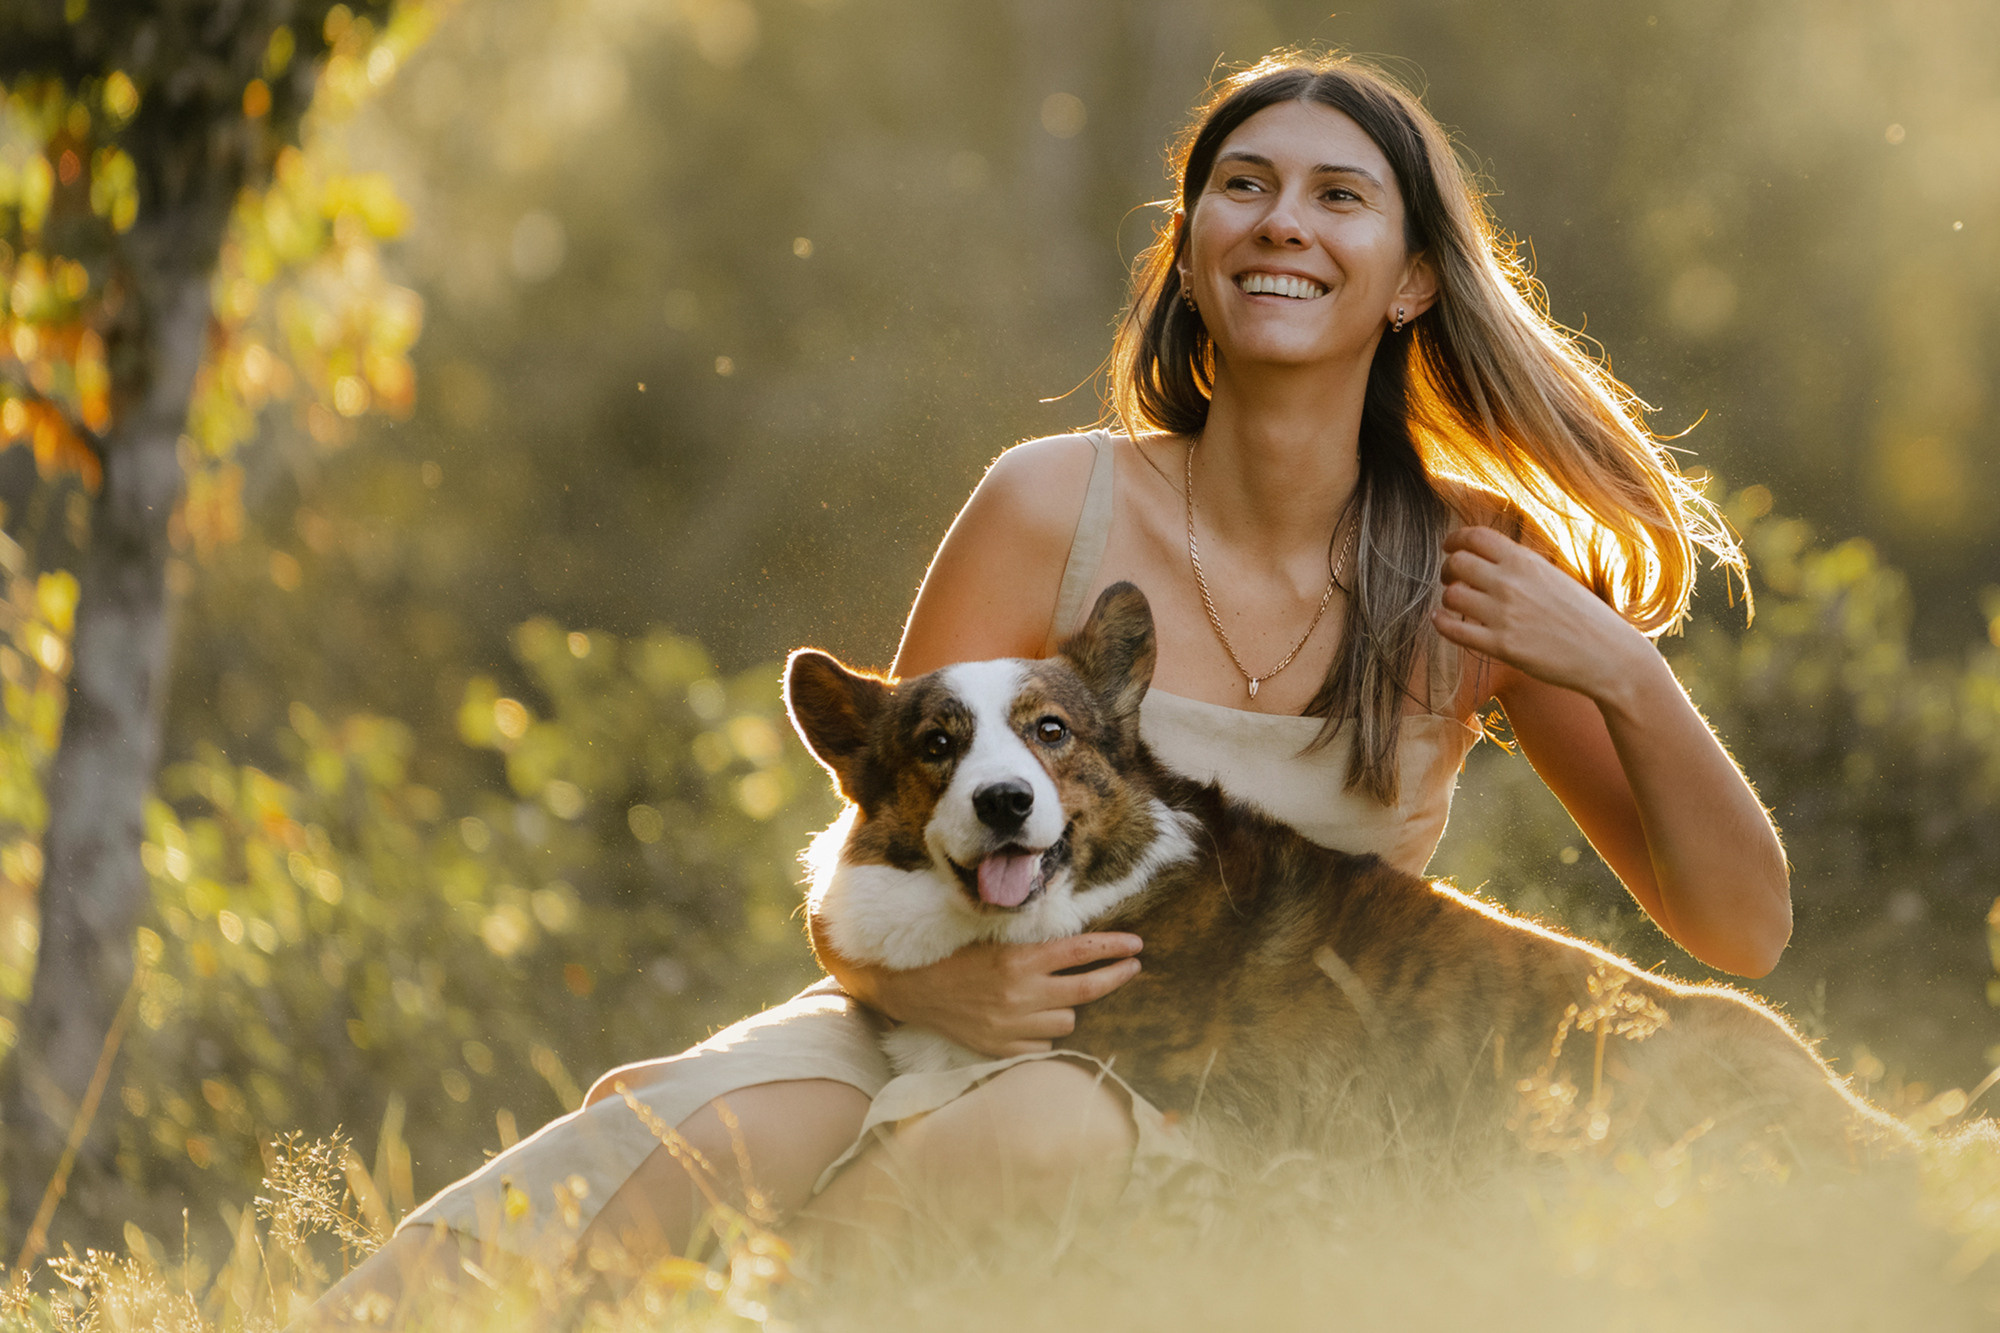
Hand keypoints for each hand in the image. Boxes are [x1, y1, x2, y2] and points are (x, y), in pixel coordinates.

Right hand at [872, 934, 1142, 1058]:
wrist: (915, 991)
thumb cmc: (956, 961)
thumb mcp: (995, 944)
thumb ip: (1035, 950)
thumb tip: (1081, 950)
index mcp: (1018, 960)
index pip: (1078, 951)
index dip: (1112, 947)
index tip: (1137, 945)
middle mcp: (1020, 993)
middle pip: (1086, 989)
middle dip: (1115, 977)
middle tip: (1132, 968)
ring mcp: (1013, 1025)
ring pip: (1068, 1021)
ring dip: (1066, 1009)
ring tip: (1050, 999)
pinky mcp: (1003, 1049)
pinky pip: (1045, 1047)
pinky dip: (1043, 1037)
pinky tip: (1029, 1024)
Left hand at [1433, 525, 1649, 705]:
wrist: (1609, 654)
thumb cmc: (1584, 616)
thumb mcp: (1553, 576)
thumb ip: (1520, 567)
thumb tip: (1486, 558)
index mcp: (1526, 561)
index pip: (1475, 537)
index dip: (1455, 540)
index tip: (1449, 547)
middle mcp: (1511, 583)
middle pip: (1457, 564)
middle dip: (1448, 569)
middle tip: (1451, 578)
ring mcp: (1504, 614)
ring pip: (1451, 596)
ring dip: (1448, 599)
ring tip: (1455, 605)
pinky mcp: (1501, 646)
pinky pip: (1454, 629)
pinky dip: (1441, 623)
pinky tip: (1442, 621)